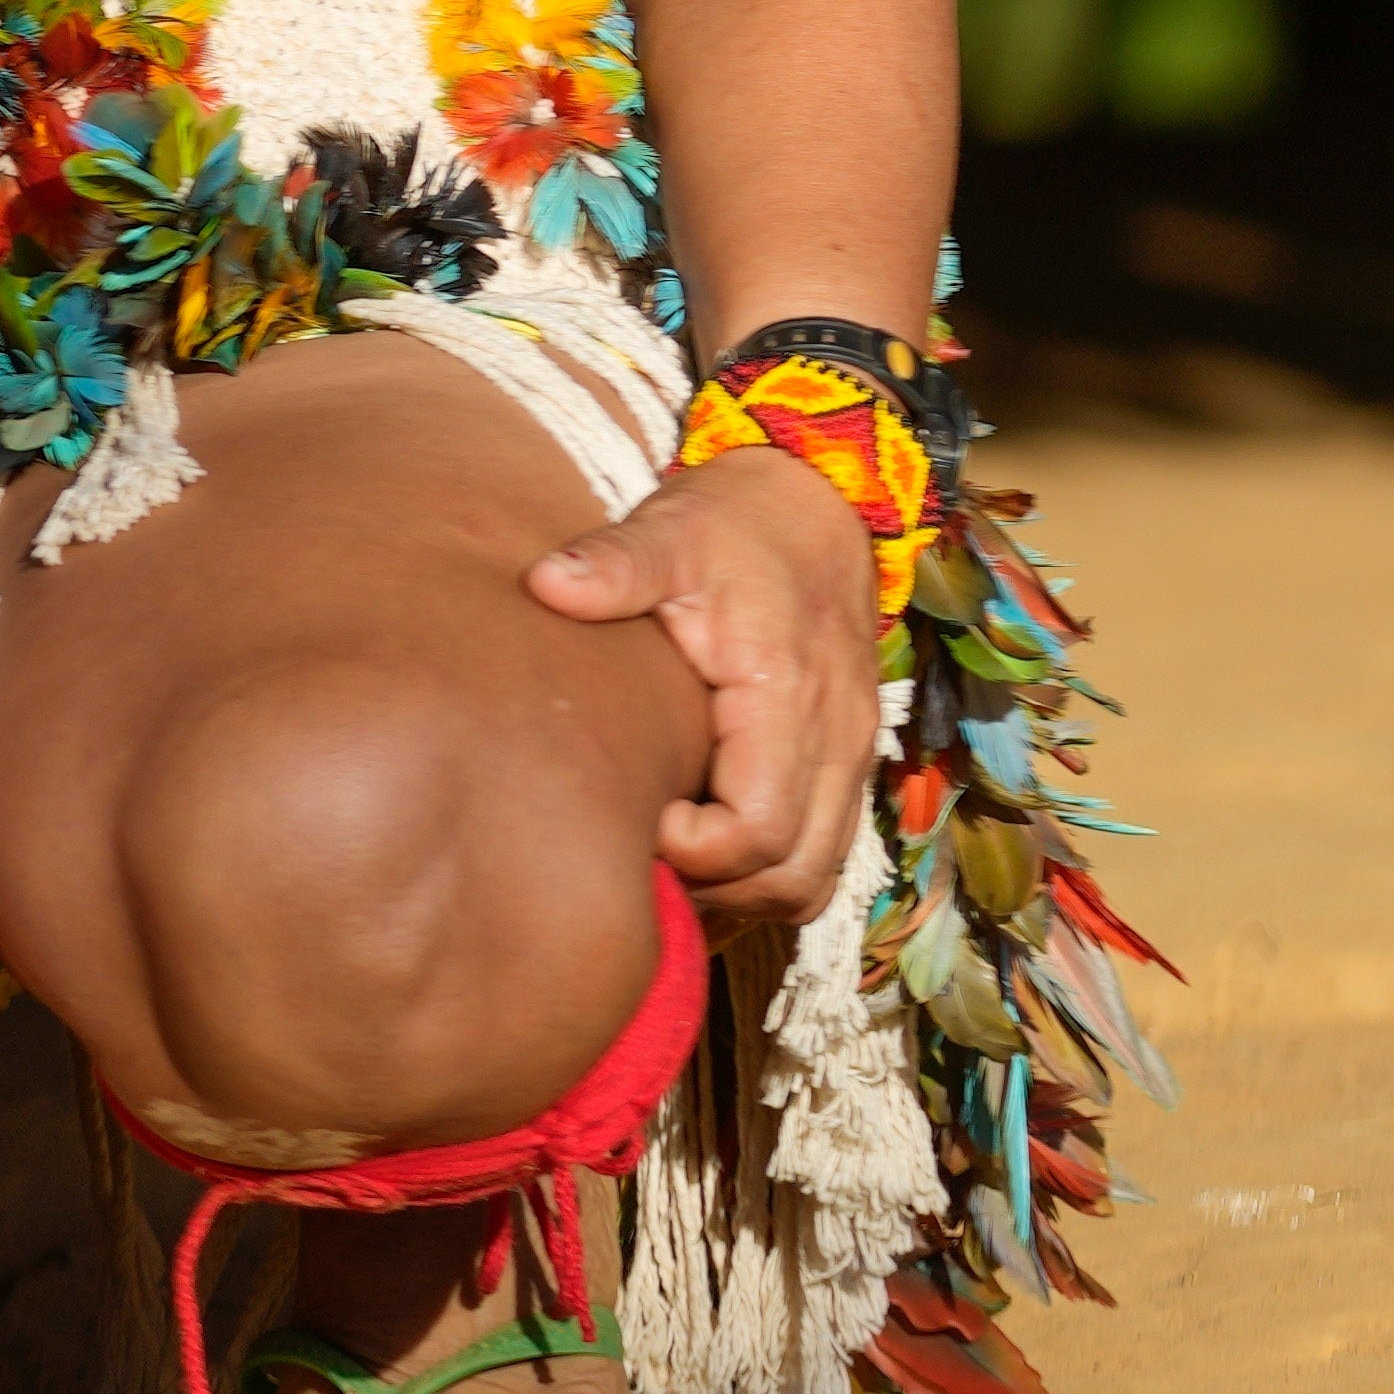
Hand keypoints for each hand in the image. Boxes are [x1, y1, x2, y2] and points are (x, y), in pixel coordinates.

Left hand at [528, 443, 888, 918]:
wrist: (814, 503)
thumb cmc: (733, 524)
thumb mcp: (669, 531)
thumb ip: (613, 564)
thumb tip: (546, 585)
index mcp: (788, 697)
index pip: (758, 831)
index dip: (694, 850)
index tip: (638, 814)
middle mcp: (835, 741)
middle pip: (792, 877)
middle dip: (715, 889)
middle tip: (641, 856)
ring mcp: (847, 756)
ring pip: (813, 878)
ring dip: (744, 891)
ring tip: (670, 862)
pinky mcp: (842, 760)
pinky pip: (821, 853)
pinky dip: (768, 871)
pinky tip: (706, 850)